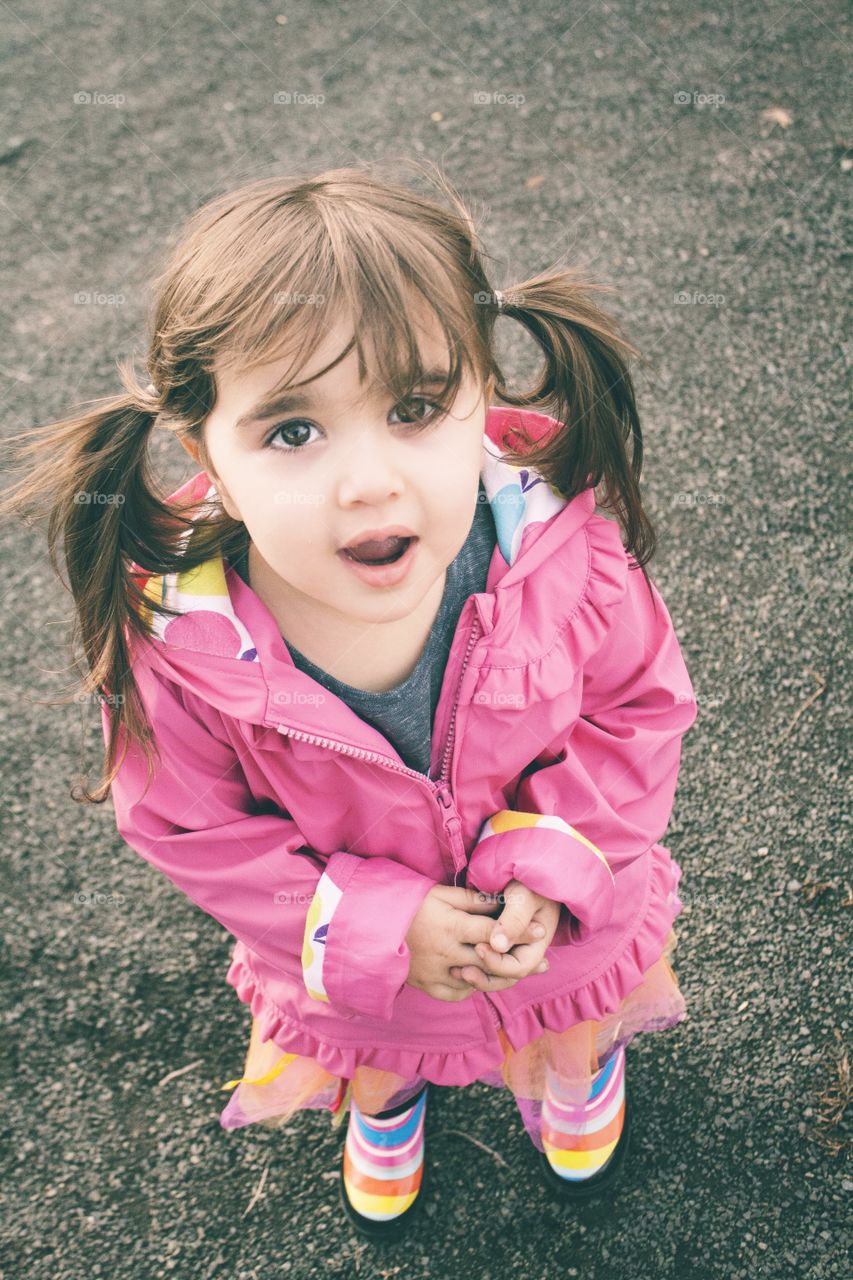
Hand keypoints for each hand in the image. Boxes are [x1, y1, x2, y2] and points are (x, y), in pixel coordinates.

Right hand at [404, 884, 548, 1001]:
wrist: (370, 926)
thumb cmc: (408, 903)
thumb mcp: (439, 894)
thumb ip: (472, 900)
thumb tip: (501, 900)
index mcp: (450, 927)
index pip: (493, 932)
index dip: (520, 932)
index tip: (543, 931)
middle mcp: (446, 953)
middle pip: (491, 962)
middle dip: (519, 961)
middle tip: (541, 962)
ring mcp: (436, 973)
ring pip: (478, 982)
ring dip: (499, 978)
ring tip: (518, 972)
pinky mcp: (426, 985)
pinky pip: (457, 994)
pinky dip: (471, 987)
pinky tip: (481, 979)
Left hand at [449, 878, 560, 992]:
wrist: (524, 865)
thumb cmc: (527, 878)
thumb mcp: (524, 895)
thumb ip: (513, 920)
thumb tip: (498, 945)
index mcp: (538, 941)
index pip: (519, 967)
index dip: (498, 964)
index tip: (478, 948)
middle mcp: (526, 949)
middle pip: (507, 977)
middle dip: (484, 977)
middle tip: (461, 971)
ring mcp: (513, 947)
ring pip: (496, 974)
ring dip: (478, 975)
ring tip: (456, 973)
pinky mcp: (499, 942)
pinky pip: (488, 962)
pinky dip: (474, 966)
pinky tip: (457, 967)